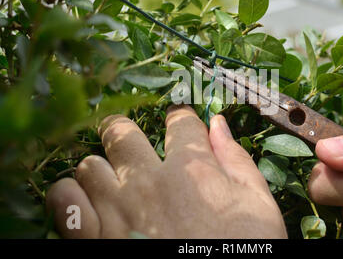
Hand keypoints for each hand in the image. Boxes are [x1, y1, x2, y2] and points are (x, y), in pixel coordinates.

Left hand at [46, 105, 286, 237]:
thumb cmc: (243, 250)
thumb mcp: (258, 205)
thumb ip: (237, 160)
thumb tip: (218, 123)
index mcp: (192, 169)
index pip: (180, 123)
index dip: (179, 116)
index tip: (177, 119)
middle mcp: (148, 182)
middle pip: (121, 132)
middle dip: (123, 129)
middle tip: (125, 137)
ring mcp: (117, 210)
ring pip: (90, 165)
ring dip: (99, 168)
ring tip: (109, 180)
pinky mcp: (93, 239)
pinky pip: (64, 201)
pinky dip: (69, 197)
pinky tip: (84, 201)